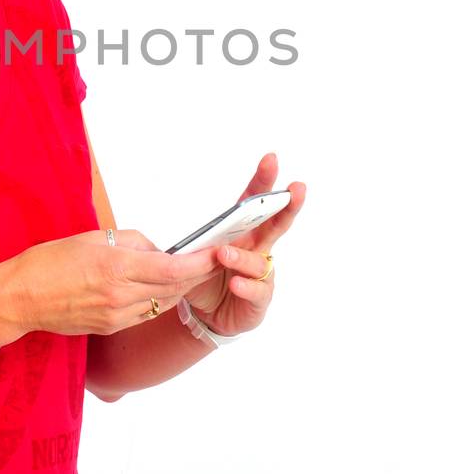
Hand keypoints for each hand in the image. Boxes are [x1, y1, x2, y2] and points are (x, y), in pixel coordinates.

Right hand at [0, 229, 219, 341]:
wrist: (20, 297)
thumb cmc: (50, 261)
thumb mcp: (92, 238)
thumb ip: (131, 242)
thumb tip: (157, 250)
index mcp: (116, 268)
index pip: (171, 269)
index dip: (199, 263)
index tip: (216, 253)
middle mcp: (120, 296)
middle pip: (173, 288)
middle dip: (196, 275)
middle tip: (212, 261)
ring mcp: (116, 316)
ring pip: (163, 303)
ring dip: (180, 289)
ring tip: (192, 273)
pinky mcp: (110, 327)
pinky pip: (145, 313)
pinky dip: (158, 300)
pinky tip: (161, 289)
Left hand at [181, 153, 305, 337]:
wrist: (210, 314)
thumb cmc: (207, 278)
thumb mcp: (196, 257)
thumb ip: (193, 245)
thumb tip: (177, 234)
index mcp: (243, 232)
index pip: (253, 202)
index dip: (262, 181)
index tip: (271, 159)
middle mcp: (257, 248)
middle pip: (276, 223)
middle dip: (287, 205)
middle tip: (295, 189)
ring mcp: (261, 273)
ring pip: (259, 260)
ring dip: (242, 256)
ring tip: (224, 254)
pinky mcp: (260, 296)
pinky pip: (256, 289)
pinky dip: (245, 285)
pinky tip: (236, 284)